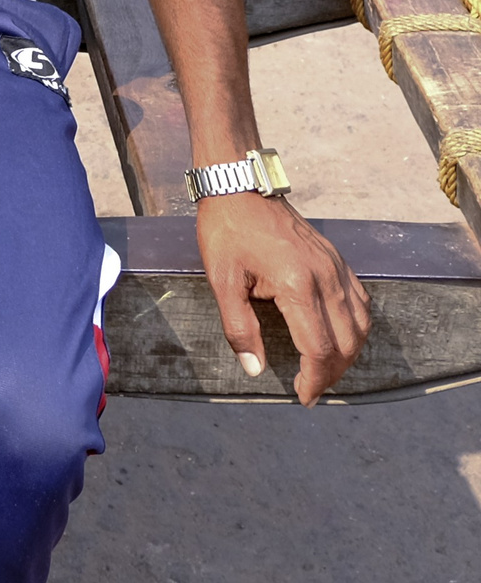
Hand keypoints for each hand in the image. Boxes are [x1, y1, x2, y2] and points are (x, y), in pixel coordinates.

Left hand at [197, 193, 369, 402]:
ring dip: (348, 354)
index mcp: (297, 285)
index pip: (320, 349)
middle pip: (346, 343)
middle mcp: (326, 278)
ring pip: (360, 326)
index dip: (314, 379)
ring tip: (325, 369)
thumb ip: (239, 328)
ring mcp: (337, 268)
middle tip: (312, 389)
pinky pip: (361, 302)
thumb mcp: (222, 280)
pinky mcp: (338, 259)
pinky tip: (340, 336)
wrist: (240, 186)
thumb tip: (254, 369)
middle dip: (332, 374)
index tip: (303, 396)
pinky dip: (356, 327)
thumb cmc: (226, 231)